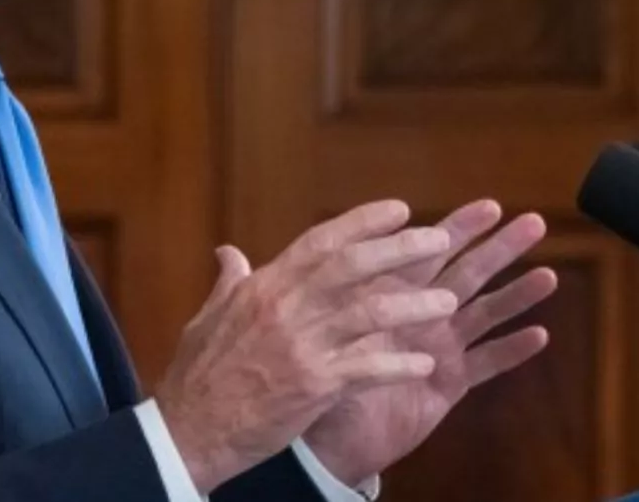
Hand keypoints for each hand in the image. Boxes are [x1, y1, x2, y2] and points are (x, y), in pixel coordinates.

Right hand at [152, 200, 462, 493]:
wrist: (189, 430)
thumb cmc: (198, 374)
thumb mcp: (208, 318)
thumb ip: (229, 282)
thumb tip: (228, 252)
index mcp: (265, 287)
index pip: (321, 241)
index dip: (362, 222)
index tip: (399, 209)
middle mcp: (287, 308)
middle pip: (352, 266)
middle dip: (400, 250)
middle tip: (440, 239)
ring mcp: (303, 347)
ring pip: (369, 314)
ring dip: (413, 306)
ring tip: (448, 303)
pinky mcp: (314, 387)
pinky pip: (367, 368)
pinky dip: (397, 364)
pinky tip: (424, 363)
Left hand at [299, 200, 558, 486]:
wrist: (324, 436)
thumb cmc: (317, 374)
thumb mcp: (317, 324)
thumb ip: (324, 288)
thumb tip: (286, 246)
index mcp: (389, 293)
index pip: (428, 251)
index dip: (458, 228)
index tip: (489, 205)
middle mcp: (419, 314)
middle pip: (466, 273)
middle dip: (498, 248)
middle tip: (532, 221)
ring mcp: (438, 347)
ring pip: (484, 313)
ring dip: (516, 294)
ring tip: (548, 275)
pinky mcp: (448, 384)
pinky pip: (485, 365)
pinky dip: (511, 351)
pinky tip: (539, 334)